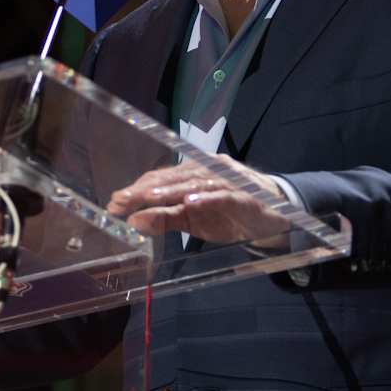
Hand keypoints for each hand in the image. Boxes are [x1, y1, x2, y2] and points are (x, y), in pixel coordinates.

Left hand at [107, 155, 292, 245]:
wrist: (276, 217)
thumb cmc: (230, 214)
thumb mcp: (194, 221)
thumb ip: (166, 219)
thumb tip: (134, 221)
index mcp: (193, 173)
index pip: (161, 177)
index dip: (137, 189)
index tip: (114, 202)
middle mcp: (208, 170)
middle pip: (173, 178)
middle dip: (145, 190)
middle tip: (121, 202)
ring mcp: (227, 181)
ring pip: (194, 184)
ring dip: (170, 191)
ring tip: (148, 198)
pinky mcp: (244, 196)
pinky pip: (223, 195)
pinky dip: (207, 198)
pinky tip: (190, 204)